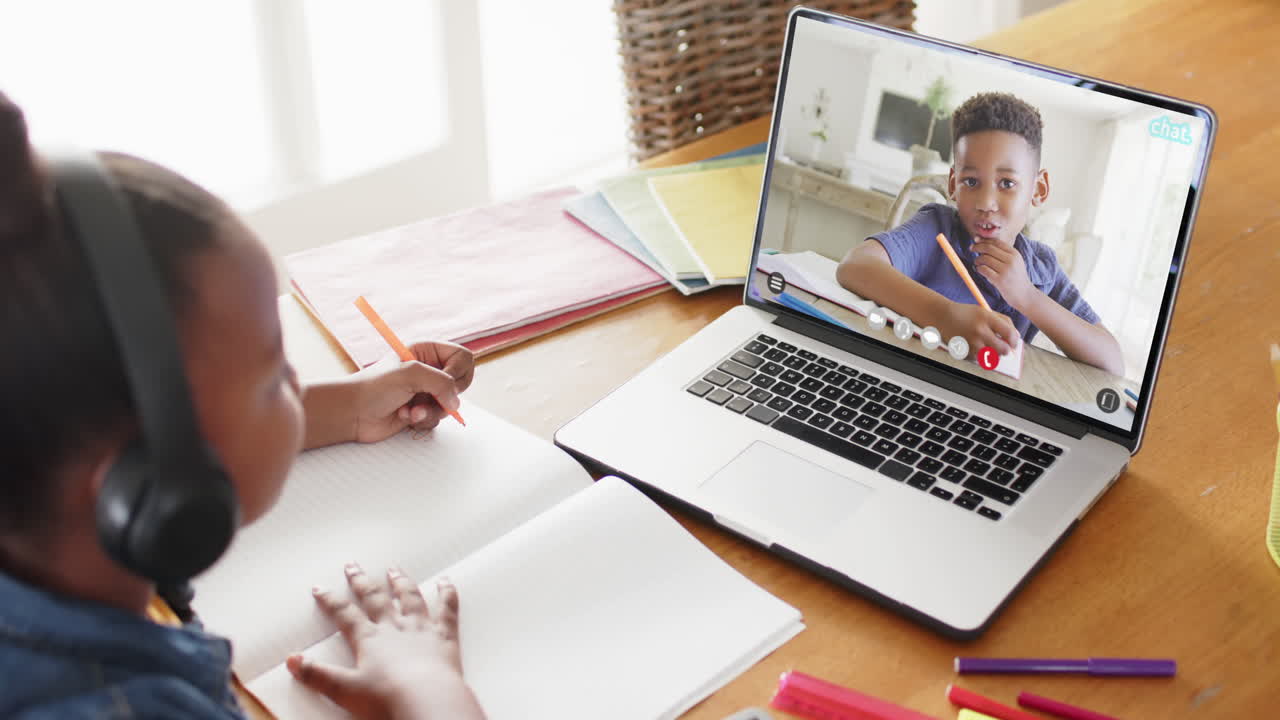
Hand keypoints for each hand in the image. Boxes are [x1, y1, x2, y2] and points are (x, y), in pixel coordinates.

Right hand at [287, 565, 484, 719]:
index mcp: (370, 638)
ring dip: (401, 582)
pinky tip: (446, 583)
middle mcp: (395, 627)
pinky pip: (447, 609)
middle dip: (362, 582)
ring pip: (409, 597)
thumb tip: (293, 662)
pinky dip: (447, 593)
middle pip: (375, 598)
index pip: (345, 614)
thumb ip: (318, 675)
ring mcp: (421, 628)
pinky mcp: (444, 636)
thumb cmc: (388, 698)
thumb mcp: (345, 690)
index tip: (320, 589)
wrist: (427, 700)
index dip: (330, 601)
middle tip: (353, 566)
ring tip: (394, 569)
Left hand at [351, 341, 474, 442]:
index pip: (462, 358)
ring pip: (450, 404)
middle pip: (460, 382)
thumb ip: (441, 382)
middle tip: (429, 397)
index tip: (445, 382)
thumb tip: (456, 402)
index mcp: (427, 351)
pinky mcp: (422, 410)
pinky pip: (439, 418)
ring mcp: (426, 391)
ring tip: (410, 410)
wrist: (353, 413)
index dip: (457, 372)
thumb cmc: (375, 387)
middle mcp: (429, 370)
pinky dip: (424, 420)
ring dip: (431, 410)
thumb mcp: (411, 374)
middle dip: (445, 395)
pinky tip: (405, 416)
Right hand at [941, 302, 1018, 356]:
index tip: (1013, 342)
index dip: (1014, 340)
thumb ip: (1004, 322)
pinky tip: (973, 346)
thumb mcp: (985, 312)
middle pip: (1002, 350)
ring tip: (986, 345)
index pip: (1009, 334)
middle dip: (1005, 350)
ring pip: (991, 357)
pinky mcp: (963, 351)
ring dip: (992, 353)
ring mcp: (970, 342)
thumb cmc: (967, 314)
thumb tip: (1016, 338)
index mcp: (986, 318)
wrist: (942, 317)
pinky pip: (979, 359)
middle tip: (1002, 347)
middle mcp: (979, 330)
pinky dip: (979, 355)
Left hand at [971, 239, 1033, 309]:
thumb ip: (1002, 253)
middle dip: (978, 247)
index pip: (996, 242)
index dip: (984, 240)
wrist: (1024, 294)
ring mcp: (1006, 270)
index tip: (976, 241)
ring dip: (977, 259)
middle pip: (989, 248)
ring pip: (985, 259)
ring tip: (977, 263)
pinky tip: (979, 270)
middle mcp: (1011, 260)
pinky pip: (983, 270)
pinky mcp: (1000, 280)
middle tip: (971, 248)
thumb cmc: (1015, 277)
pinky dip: (979, 268)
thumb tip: (981, 242)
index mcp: (1015, 254)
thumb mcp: (1014, 262)